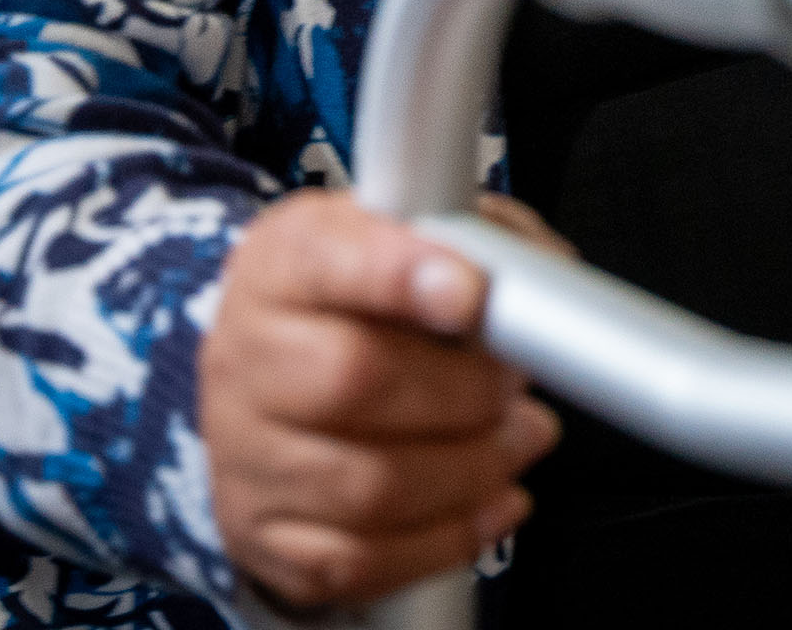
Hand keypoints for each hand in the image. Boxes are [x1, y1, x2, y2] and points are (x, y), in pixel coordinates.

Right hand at [202, 190, 562, 614]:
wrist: (269, 378)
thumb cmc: (352, 302)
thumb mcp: (402, 233)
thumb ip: (476, 237)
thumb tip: (543, 278)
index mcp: (282, 265)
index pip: (329, 262)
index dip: (402, 276)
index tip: (470, 292)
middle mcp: (247, 359)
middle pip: (354, 381)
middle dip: (465, 390)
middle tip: (515, 383)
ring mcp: (247, 455)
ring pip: (369, 485)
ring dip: (471, 469)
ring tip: (518, 439)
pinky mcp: (265, 534)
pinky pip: (361, 559)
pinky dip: (446, 537)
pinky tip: (491, 500)